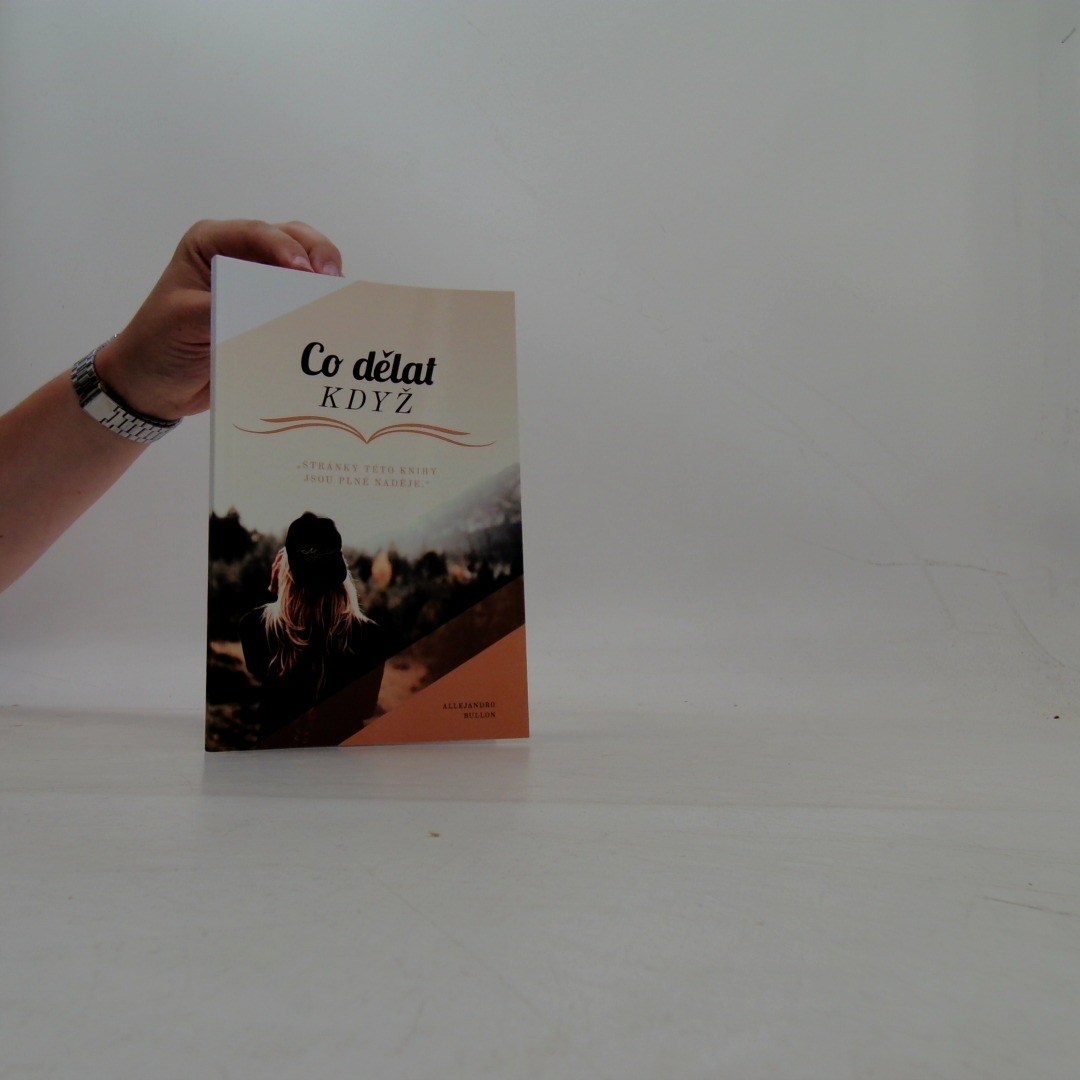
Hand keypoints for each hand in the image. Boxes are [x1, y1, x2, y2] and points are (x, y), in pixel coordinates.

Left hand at [94, 219, 342, 420]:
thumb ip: (227, 306)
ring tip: (337, 298)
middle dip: (317, 256)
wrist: (154, 387)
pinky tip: (331, 317)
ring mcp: (258, 285)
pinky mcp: (271, 314)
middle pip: (291, 240)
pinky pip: (303, 302)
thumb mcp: (186, 321)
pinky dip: (319, 306)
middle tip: (332, 281)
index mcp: (210, 244)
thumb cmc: (159, 346)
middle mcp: (239, 257)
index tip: (304, 273)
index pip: (256, 234)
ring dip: (324, 279)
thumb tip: (272, 306)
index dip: (285, 248)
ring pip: (305, 267)